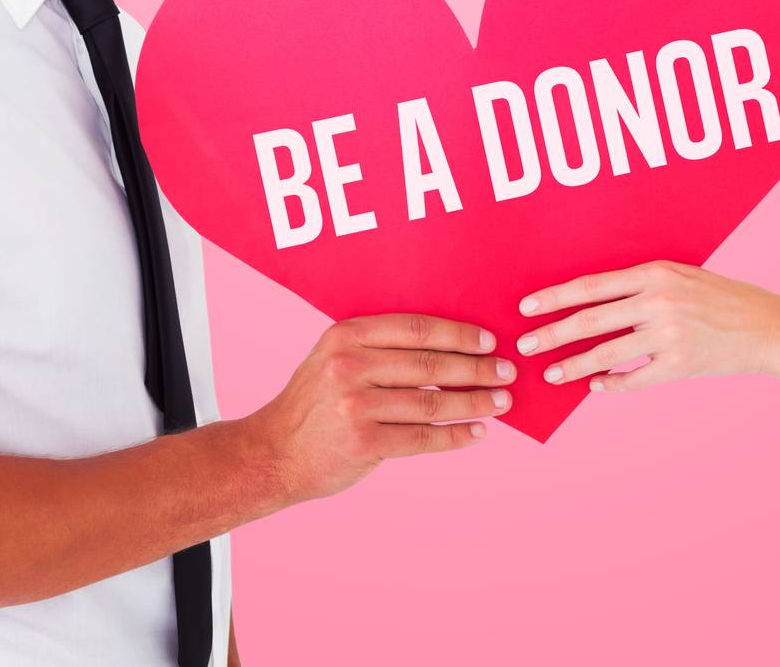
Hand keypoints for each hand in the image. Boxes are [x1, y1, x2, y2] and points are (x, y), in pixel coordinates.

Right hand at [247, 314, 515, 501]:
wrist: (272, 452)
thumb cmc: (313, 402)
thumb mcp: (334, 356)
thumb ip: (378, 347)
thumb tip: (449, 345)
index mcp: (347, 334)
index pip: (417, 327)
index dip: (458, 333)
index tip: (488, 339)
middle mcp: (350, 365)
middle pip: (430, 363)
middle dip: (476, 368)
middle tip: (506, 371)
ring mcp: (356, 405)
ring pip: (432, 401)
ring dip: (474, 402)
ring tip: (501, 402)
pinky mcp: (363, 443)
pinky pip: (422, 437)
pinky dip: (455, 435)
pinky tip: (477, 432)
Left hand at [516, 260, 779, 391]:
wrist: (768, 326)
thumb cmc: (722, 298)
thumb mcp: (682, 276)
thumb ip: (642, 285)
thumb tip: (596, 300)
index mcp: (655, 273)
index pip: (592, 285)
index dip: (556, 297)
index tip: (527, 307)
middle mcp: (658, 301)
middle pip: (591, 319)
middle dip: (552, 333)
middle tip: (525, 345)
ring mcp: (669, 334)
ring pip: (607, 353)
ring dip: (574, 365)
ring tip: (551, 374)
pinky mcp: (681, 364)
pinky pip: (636, 378)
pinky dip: (613, 384)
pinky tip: (596, 386)